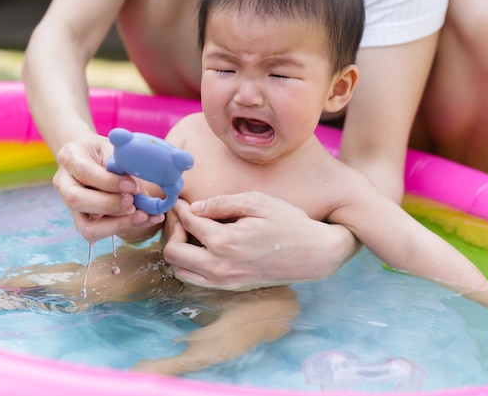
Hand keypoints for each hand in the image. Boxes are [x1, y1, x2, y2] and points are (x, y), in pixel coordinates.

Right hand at [53, 135, 163, 242]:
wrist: (89, 157)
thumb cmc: (103, 151)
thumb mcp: (113, 147)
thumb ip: (123, 165)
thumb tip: (139, 191)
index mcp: (70, 157)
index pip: (85, 172)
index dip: (110, 183)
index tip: (133, 187)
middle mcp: (63, 183)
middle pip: (76, 200)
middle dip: (109, 205)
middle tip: (133, 202)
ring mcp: (70, 205)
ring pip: (85, 226)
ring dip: (116, 224)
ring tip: (142, 215)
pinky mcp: (82, 219)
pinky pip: (98, 232)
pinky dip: (123, 227)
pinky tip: (145, 219)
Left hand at [163, 192, 359, 290]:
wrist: (314, 254)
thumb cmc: (289, 223)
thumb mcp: (258, 202)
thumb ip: (223, 203)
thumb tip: (196, 207)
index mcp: (225, 242)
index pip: (188, 222)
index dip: (180, 208)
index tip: (180, 199)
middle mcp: (220, 266)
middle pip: (173, 252)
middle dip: (175, 230)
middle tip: (186, 217)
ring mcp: (224, 281)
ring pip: (180, 271)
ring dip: (181, 250)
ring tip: (195, 233)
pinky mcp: (230, 288)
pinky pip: (196, 280)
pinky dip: (191, 264)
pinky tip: (205, 247)